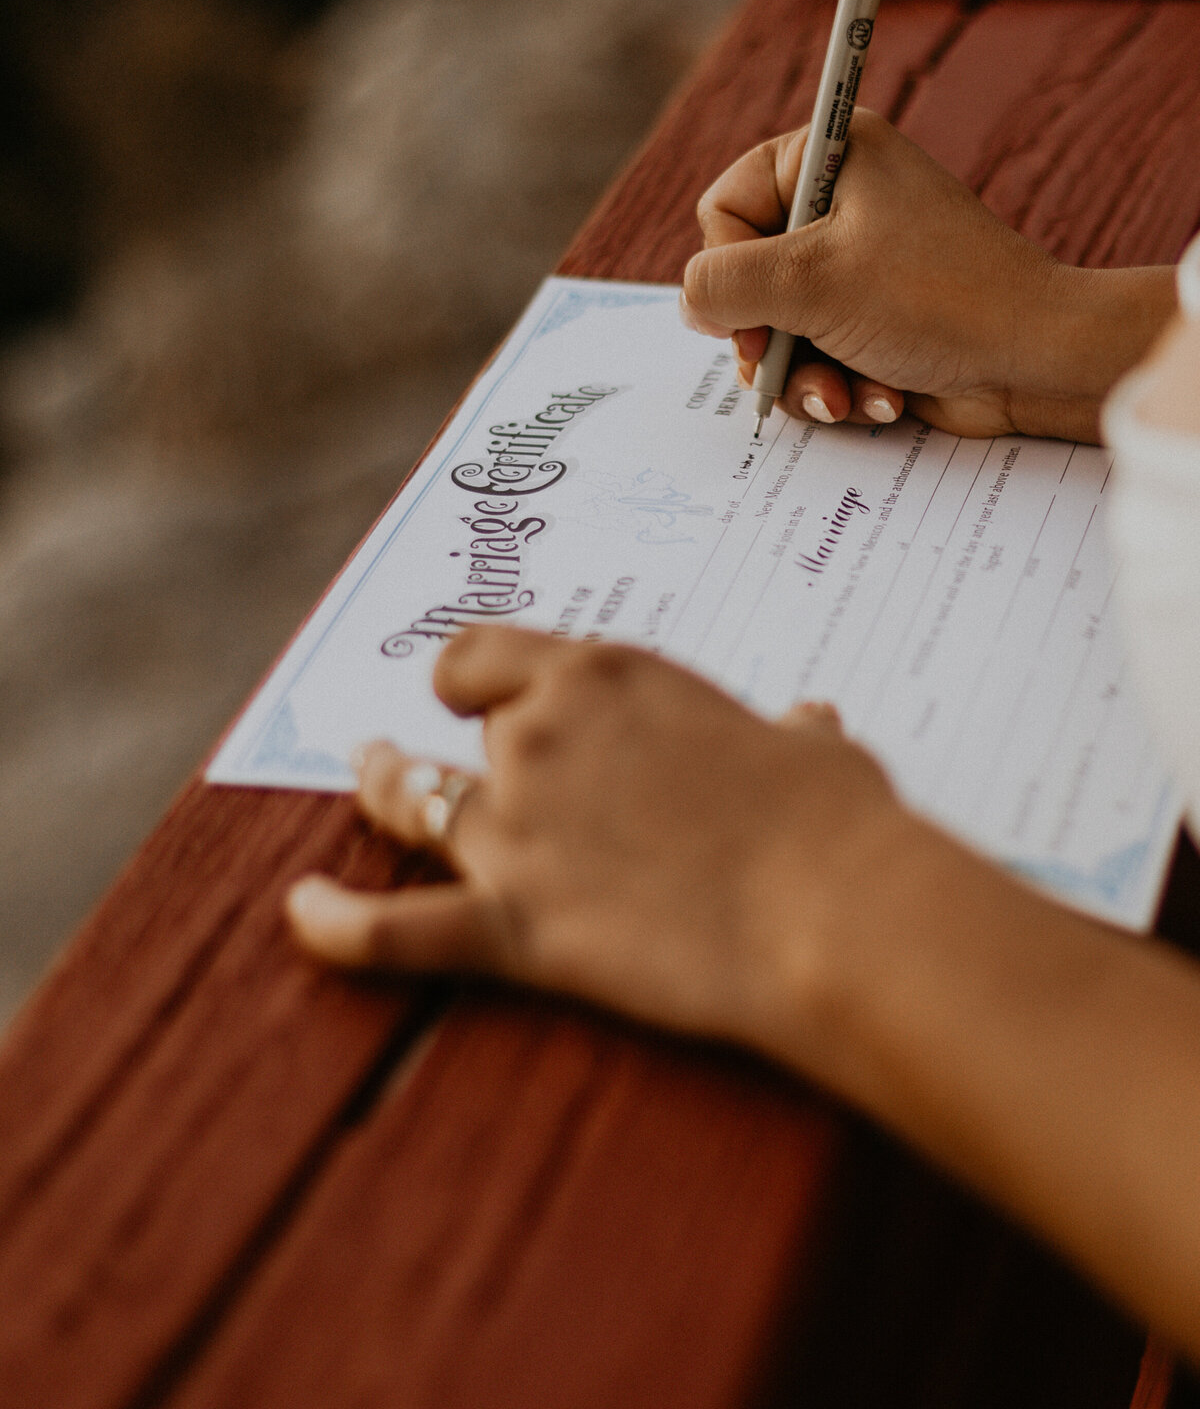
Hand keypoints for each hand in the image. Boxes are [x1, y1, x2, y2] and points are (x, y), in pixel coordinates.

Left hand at [287, 627, 904, 1057]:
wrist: (836, 908)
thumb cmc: (839, 822)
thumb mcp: (817, 755)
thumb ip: (792, 734)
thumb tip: (810, 726)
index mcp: (605, 677)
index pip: (490, 655)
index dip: (473, 676)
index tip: (473, 695)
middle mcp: (542, 735)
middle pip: (460, 734)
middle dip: (451, 746)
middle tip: (430, 756)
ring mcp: (518, 827)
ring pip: (415, 804)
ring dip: (390, 796)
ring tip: (369, 789)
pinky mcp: (514, 921)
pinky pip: (397, 928)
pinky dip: (339, 926)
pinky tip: (300, 916)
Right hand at [680, 109, 1174, 442]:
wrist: (1036, 362)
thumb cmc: (936, 300)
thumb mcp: (810, 283)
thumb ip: (723, 285)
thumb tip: (690, 303)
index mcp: (832, 155)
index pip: (724, 208)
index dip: (728, 270)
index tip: (756, 313)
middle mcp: (843, 203)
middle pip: (744, 277)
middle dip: (766, 337)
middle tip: (780, 361)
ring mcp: (859, 266)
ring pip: (776, 328)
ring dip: (802, 374)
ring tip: (841, 393)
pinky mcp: (875, 321)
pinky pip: (817, 356)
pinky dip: (838, 385)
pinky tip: (878, 398)